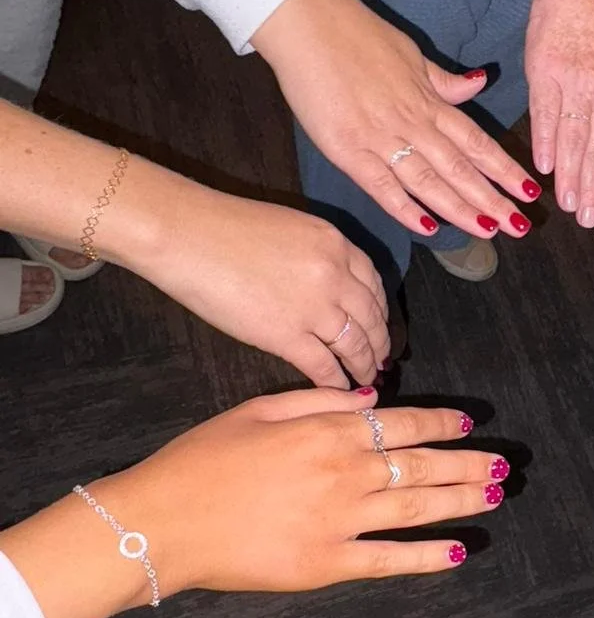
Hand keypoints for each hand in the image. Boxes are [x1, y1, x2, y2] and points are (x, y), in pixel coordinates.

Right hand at [99, 387, 506, 593]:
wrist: (163, 521)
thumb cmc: (202, 460)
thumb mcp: (258, 409)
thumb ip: (318, 398)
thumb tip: (371, 398)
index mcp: (328, 430)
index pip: (403, 423)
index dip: (442, 425)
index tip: (470, 425)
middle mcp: (345, 472)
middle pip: (422, 464)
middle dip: (467, 464)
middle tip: (502, 466)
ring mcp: (340, 520)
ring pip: (417, 506)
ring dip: (461, 501)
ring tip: (495, 497)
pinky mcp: (328, 564)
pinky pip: (390, 559)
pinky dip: (428, 556)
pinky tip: (459, 551)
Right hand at [120, 165, 389, 388]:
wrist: (188, 234)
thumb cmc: (224, 226)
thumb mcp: (291, 228)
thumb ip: (316, 255)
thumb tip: (323, 282)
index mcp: (336, 244)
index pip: (373, 283)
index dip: (379, 309)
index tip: (379, 324)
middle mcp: (335, 275)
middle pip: (371, 317)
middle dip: (380, 342)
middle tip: (383, 359)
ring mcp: (315, 307)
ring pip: (355, 345)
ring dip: (365, 366)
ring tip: (368, 379)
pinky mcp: (288, 335)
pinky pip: (324, 366)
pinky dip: (336, 382)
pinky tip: (340, 391)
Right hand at [253, 0, 538, 243]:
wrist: (308, 22)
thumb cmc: (358, 34)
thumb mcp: (412, 55)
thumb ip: (444, 81)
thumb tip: (481, 84)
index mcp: (428, 100)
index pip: (476, 142)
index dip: (504, 168)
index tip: (530, 190)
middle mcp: (411, 121)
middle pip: (461, 167)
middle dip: (493, 198)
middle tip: (520, 226)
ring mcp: (380, 137)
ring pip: (429, 180)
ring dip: (461, 208)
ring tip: (489, 231)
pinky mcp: (347, 149)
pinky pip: (382, 185)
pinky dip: (405, 208)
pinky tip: (429, 228)